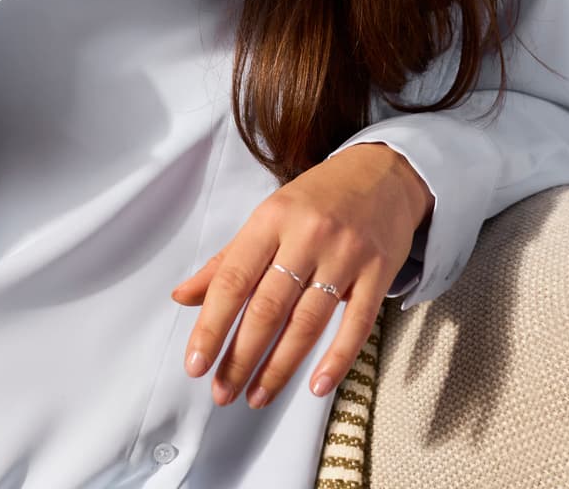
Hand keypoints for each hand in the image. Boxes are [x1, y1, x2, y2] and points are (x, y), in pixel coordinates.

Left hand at [171, 144, 431, 408]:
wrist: (385, 172)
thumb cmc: (319, 198)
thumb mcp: (269, 216)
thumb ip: (227, 260)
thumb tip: (183, 296)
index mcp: (271, 218)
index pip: (233, 280)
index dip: (211, 325)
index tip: (195, 363)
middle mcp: (308, 235)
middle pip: (268, 307)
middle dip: (241, 357)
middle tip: (223, 392)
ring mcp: (346, 254)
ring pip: (308, 321)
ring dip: (280, 366)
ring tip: (257, 396)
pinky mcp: (379, 271)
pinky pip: (357, 323)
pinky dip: (337, 359)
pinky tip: (316, 385)